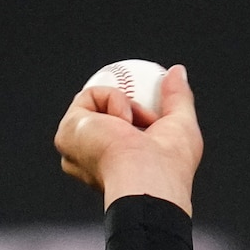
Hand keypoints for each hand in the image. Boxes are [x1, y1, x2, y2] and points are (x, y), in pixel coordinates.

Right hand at [54, 65, 203, 215]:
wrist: (148, 178)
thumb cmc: (169, 165)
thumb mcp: (182, 124)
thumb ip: (179, 97)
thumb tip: (178, 71)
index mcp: (119, 165)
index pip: (120, 133)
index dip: (135, 115)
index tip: (154, 110)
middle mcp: (94, 161)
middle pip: (101, 118)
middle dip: (126, 108)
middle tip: (149, 114)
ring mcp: (78, 148)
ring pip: (96, 104)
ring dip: (124, 107)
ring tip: (136, 127)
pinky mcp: (67, 133)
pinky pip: (90, 96)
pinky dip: (113, 99)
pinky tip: (123, 122)